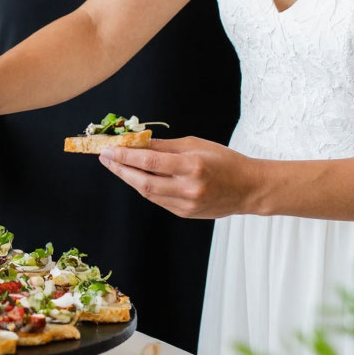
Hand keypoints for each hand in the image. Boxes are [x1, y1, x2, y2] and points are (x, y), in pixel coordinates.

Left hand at [97, 136, 264, 218]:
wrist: (248, 188)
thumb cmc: (224, 161)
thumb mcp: (195, 144)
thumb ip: (164, 146)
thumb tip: (137, 141)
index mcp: (192, 166)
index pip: (149, 161)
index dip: (125, 155)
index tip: (109, 149)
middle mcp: (188, 188)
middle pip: (143, 181)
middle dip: (120, 169)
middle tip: (105, 157)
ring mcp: (186, 205)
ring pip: (147, 192)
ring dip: (129, 179)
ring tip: (116, 165)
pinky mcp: (185, 214)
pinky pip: (158, 200)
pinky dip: (145, 187)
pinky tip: (136, 177)